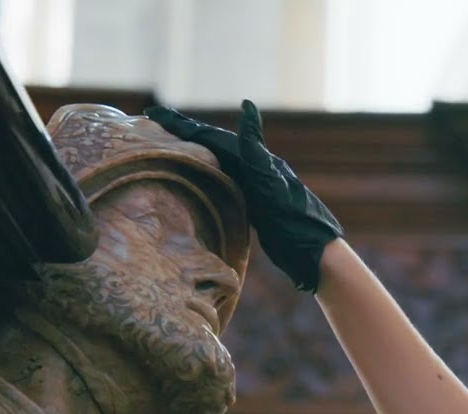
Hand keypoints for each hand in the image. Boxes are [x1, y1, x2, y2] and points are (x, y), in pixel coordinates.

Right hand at [145, 100, 343, 291]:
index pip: (210, 136)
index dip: (182, 125)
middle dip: (185, 132)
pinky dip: (209, 173)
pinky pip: (227, 181)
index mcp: (254, 160)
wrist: (315, 254)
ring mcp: (256, 186)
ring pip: (219, 161)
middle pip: (213, 144)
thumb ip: (254, 148)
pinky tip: (203, 177)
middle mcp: (255, 168)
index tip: (153, 111)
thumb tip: (247, 105)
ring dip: (195, 150)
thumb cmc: (293, 221)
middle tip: (154, 121)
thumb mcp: (270, 183)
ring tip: (171, 143)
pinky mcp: (258, 204)